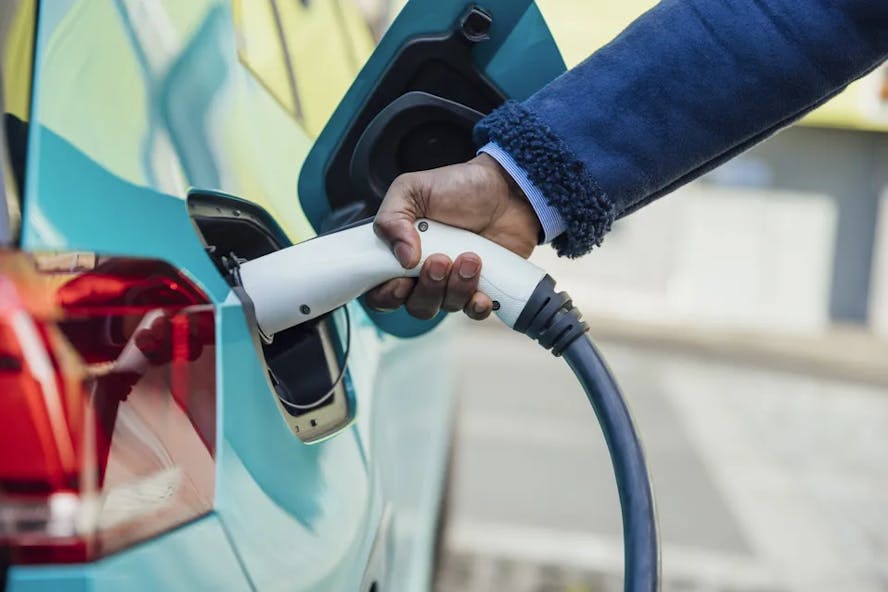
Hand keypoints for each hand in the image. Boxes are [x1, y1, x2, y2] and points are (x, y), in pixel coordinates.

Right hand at [366, 153, 540, 319]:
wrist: (506, 187)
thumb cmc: (457, 186)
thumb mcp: (411, 189)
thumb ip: (392, 219)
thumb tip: (403, 257)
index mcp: (401, 254)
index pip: (382, 292)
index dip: (388, 296)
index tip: (402, 282)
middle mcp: (425, 274)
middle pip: (416, 306)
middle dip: (428, 288)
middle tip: (440, 260)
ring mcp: (454, 283)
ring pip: (446, 307)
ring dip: (457, 287)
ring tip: (470, 257)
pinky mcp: (482, 287)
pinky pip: (475, 311)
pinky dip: (478, 305)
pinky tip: (483, 289)